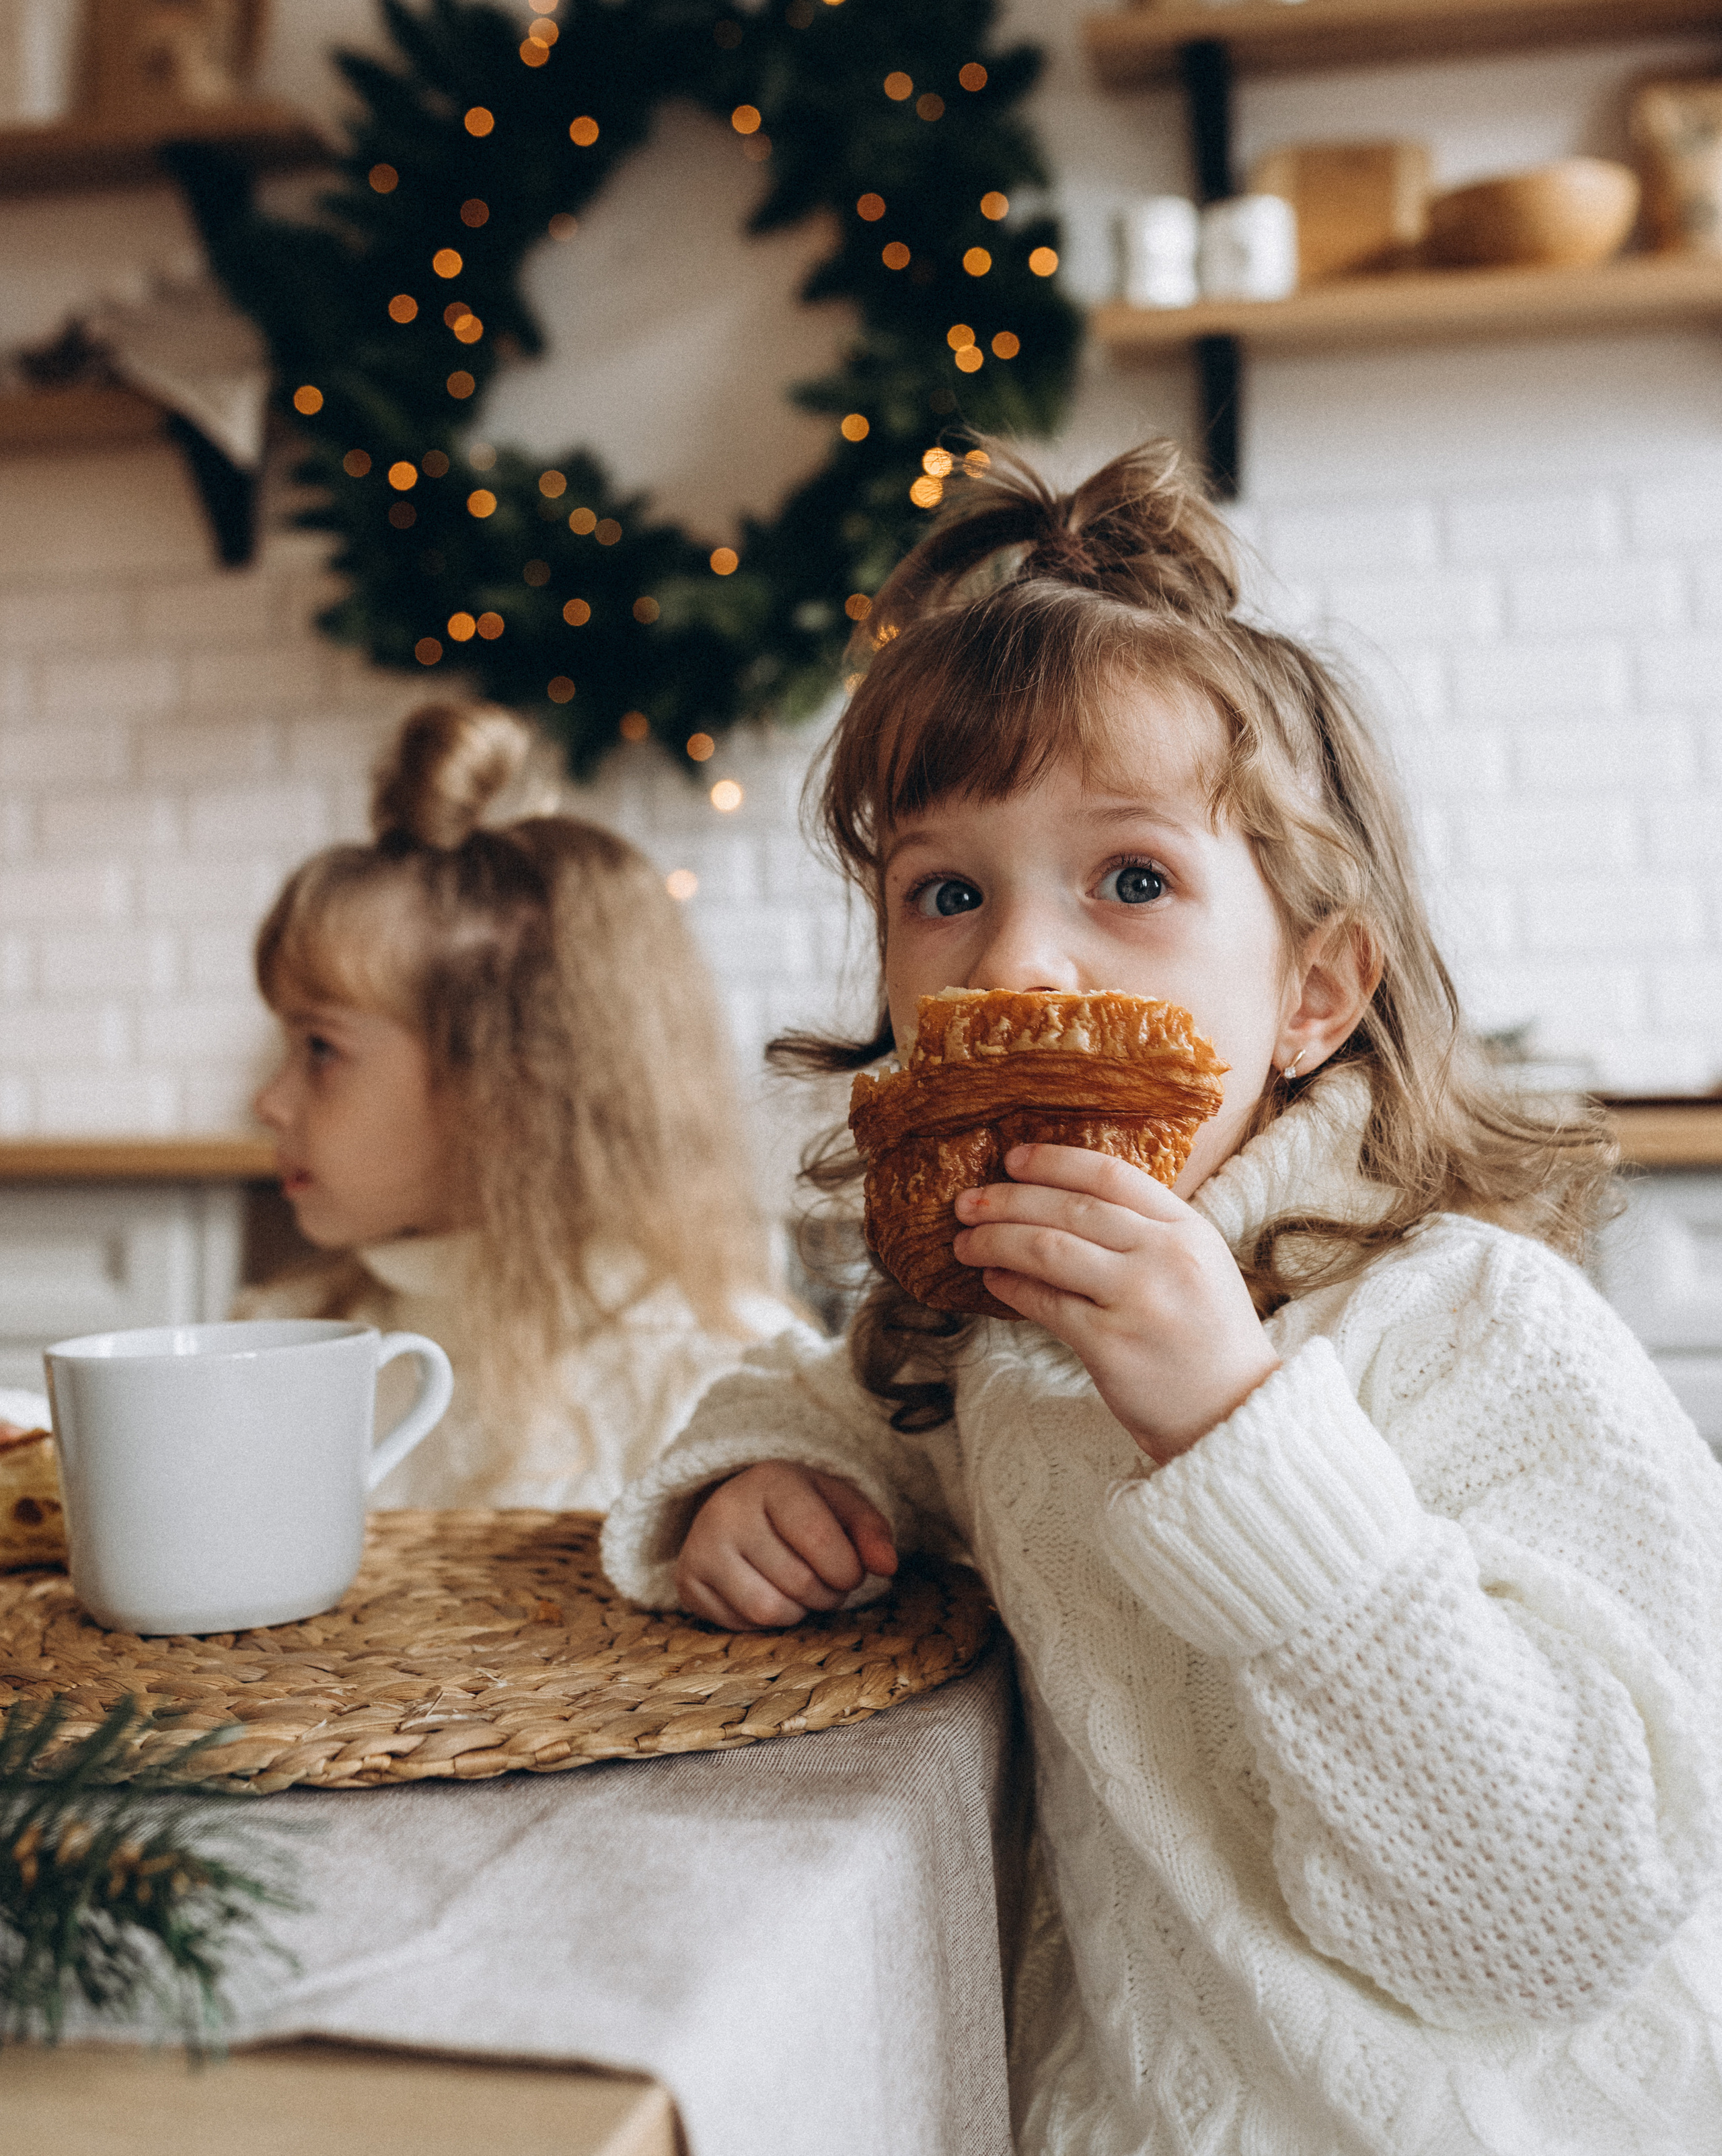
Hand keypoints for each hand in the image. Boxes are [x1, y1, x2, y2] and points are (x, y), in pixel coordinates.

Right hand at [676, 1462, 897, 1629]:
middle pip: (799, 1583)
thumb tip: (887, 1566)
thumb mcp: (841, 1505)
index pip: (818, 1539)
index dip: (847, 1569)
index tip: (853, 1571)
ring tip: (801, 1588)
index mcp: (771, 1481)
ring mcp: (700, 1548)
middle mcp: (726, 1511)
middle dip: (828, 1593)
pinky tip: (768, 1591)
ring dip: (800, 1612)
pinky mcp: (687, 1583)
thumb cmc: (801, 1508)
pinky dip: (768, 1621)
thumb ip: (871, 1531)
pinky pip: (742, 1625)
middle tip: (827, 1580)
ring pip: (769, 1611)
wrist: (739, 1506)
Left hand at [952, 1143, 1278, 1464]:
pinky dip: (1010, 1287)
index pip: (1110, 1175)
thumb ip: (1146, 1231)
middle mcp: (1165, 1256)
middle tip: (967, 1202)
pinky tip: (992, 1280)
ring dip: (996, 1240)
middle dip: (1007, 1200)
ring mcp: (1138, 1299)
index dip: (1053, 1162)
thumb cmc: (1208, 1337)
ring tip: (965, 1241)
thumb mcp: (1198, 1265)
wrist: (1237, 1412)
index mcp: (1188, 1229)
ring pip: (1048, 1249)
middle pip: (1070, 1208)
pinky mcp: (1110, 1345)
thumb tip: (1062, 1202)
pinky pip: (1045, 1303)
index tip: (1012, 1160)